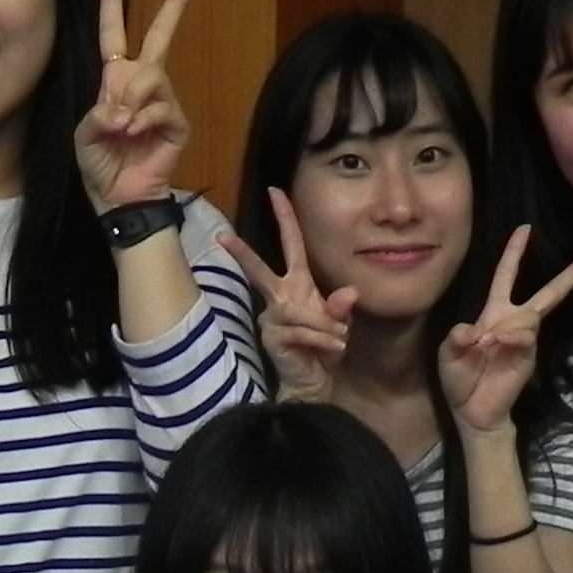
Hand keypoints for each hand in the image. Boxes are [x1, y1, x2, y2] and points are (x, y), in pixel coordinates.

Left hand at [76, 0, 198, 215]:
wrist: (119, 199)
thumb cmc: (100, 165)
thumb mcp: (84, 136)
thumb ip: (97, 113)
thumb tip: (122, 109)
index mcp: (115, 82)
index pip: (114, 37)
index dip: (112, 7)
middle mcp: (141, 85)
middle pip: (159, 38)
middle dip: (174, 8)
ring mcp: (163, 102)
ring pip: (153, 75)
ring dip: (134, 97)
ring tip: (122, 126)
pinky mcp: (177, 123)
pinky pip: (161, 107)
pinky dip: (143, 120)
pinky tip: (133, 135)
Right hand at [225, 190, 353, 400]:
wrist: (313, 380)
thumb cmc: (323, 348)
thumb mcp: (338, 323)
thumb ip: (341, 308)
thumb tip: (349, 293)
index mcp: (297, 284)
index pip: (291, 244)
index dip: (285, 217)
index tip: (275, 191)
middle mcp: (280, 297)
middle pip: (260, 270)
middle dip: (243, 253)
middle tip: (223, 236)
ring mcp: (272, 317)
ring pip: (298, 311)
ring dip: (324, 326)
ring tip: (340, 340)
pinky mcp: (272, 336)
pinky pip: (299, 330)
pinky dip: (321, 338)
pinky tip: (333, 348)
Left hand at [437, 226, 572, 437]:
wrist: (472, 412)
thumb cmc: (460, 379)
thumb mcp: (448, 353)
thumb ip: (457, 337)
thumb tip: (478, 331)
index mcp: (494, 313)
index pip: (505, 276)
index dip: (514, 253)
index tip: (525, 229)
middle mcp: (513, 322)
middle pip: (547, 293)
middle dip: (571, 275)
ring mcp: (524, 340)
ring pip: (530, 315)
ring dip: (508, 325)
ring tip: (487, 345)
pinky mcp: (528, 357)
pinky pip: (527, 337)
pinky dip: (513, 337)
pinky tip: (499, 344)